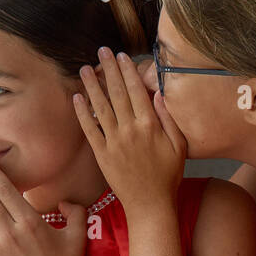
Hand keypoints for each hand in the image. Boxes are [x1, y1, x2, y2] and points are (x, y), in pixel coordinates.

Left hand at [74, 47, 186, 210]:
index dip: (128, 71)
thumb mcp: (179, 146)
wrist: (150, 204)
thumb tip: (160, 94)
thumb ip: (169, 119)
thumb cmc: (168, 176)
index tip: (122, 56)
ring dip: (92, 85)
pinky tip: (77, 97)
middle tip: (101, 51)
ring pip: (101, 107)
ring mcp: (114, 142)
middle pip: (117, 93)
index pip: (137, 91)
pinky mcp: (102, 155)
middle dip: (109, 69)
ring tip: (85, 68)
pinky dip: (82, 113)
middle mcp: (130, 130)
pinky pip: (90, 129)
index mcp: (150, 125)